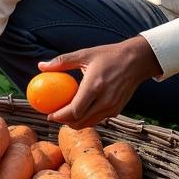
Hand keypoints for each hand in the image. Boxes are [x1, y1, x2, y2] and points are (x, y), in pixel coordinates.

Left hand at [40, 35, 161, 128]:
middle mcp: (105, 100)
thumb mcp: (84, 54)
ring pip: (90, 123)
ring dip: (76, 123)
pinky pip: (98, 120)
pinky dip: (87, 119)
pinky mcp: (117, 110)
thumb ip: (62, 61)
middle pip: (80, 121)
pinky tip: (79, 112)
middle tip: (54, 117)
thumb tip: (41, 66)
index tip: (49, 115)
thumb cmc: (108, 55)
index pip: (75, 110)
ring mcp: (113, 107)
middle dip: (64, 122)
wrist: (137, 61)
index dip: (60, 116)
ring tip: (65, 116)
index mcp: (95, 86)